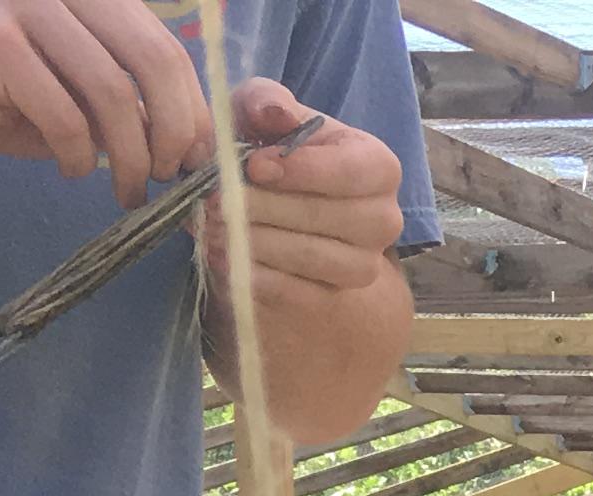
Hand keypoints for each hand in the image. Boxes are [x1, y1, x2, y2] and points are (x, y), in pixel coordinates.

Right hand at [0, 0, 206, 198]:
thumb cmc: (9, 101)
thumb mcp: (89, 101)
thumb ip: (139, 105)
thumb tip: (201, 144)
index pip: (168, 50)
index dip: (194, 111)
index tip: (197, 160)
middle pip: (153, 62)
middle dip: (174, 132)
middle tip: (168, 177)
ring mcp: (27, 6)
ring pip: (113, 94)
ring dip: (130, 158)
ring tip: (128, 191)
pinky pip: (65, 116)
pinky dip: (79, 156)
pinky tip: (73, 170)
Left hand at [220, 82, 403, 304]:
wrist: (270, 205)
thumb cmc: (269, 148)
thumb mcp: (261, 112)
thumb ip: (266, 102)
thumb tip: (275, 114)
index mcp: (377, 166)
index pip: (353, 172)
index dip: (303, 171)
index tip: (253, 166)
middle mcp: (383, 220)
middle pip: (331, 218)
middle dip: (267, 208)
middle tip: (215, 199)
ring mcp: (362, 264)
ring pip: (313, 258)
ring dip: (256, 242)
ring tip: (210, 225)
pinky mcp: (334, 297)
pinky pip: (298, 293)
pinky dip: (255, 275)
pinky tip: (220, 254)